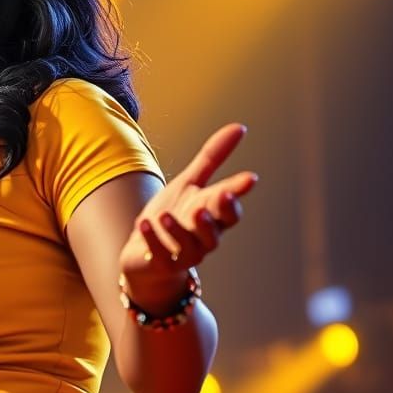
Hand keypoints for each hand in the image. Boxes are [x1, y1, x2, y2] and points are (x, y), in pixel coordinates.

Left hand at [118, 123, 257, 306]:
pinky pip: (160, 254)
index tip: (249, 179)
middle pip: (215, 232)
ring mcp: (183, 254)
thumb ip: (212, 159)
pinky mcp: (162, 264)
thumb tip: (239, 128)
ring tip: (165, 215)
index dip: (238, 194)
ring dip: (177, 230)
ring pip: (189, 247)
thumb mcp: (189, 183)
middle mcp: (202, 239)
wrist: (144, 253)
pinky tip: (143, 223)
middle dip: (218, 215)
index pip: (229, 208)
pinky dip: (152, 240)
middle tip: (220, 196)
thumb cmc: (172, 216)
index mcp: (211, 216)